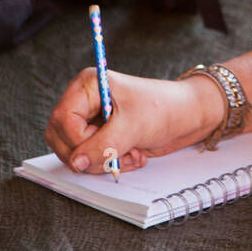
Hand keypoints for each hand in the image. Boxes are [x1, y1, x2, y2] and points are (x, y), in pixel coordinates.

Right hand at [45, 68, 223, 175]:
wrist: (190, 116)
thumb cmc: (165, 108)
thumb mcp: (133, 126)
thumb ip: (102, 146)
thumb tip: (75, 162)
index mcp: (88, 86)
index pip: (63, 120)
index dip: (78, 140)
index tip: (103, 146)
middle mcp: (84, 102)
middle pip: (61, 138)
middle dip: (89, 154)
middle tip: (116, 157)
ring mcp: (91, 121)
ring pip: (75, 153)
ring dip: (102, 162)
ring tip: (130, 155)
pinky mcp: (101, 137)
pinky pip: (91, 159)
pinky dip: (110, 164)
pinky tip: (133, 156)